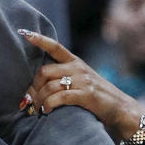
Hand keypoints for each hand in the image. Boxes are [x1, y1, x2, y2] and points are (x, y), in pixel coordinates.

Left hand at [20, 29, 142, 142]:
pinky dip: (49, 105)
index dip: (40, 39)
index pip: (55, 46)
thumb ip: (65, 76)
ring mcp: (83, 80)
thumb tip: (41, 83)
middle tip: (29, 100)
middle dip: (33, 86)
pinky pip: (60, 97)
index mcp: (75, 62)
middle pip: (45, 71)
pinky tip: (46, 111)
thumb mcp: (82, 80)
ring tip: (36, 108)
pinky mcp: (86, 94)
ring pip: (50, 86)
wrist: (120, 108)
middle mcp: (78, 68)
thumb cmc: (97, 97)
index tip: (25, 33)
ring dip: (39, 99)